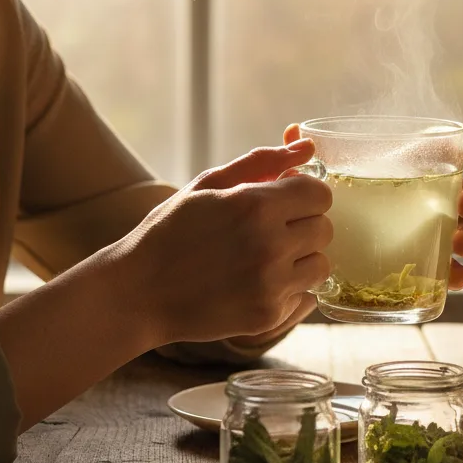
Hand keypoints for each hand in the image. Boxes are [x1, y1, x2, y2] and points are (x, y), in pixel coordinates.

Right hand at [105, 141, 333, 346]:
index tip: (286, 200)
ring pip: (321, 264)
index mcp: (255, 206)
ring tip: (267, 258)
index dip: (304, 194)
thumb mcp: (208, 185)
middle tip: (271, 230)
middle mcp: (269, 245)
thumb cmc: (171, 231)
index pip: (319, 193)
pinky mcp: (267, 316)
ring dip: (301, 259)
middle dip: (303, 224)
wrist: (137, 293)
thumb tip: (307, 146)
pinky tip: (259, 283)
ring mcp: (270, 285)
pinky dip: (290, 289)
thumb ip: (262, 162)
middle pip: (324, 228)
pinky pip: (306, 297)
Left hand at [282, 124, 462, 290]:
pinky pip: (450, 271)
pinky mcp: (425, 268)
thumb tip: (292, 133)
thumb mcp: (312, 179)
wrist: (313, 252)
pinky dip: (458, 273)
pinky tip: (454, 277)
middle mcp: (430, 199)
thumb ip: (303, 156)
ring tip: (459, 243)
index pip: (453, 153)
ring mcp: (431, 234)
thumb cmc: (325, 202)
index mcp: (412, 168)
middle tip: (462, 204)